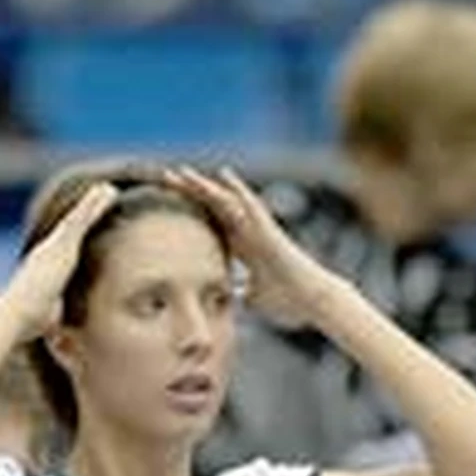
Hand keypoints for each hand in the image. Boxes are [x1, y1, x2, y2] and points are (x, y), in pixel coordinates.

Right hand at [6, 181, 118, 338]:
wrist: (18, 313)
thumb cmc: (28, 323)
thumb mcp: (46, 321)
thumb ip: (53, 322)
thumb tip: (57, 343)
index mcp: (46, 268)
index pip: (65, 249)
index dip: (74, 237)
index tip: (82, 228)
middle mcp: (50, 251)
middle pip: (72, 227)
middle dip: (85, 213)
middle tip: (100, 199)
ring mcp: (56, 245)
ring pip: (79, 217)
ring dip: (94, 202)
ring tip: (109, 190)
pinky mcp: (65, 243)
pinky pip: (83, 218)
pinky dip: (95, 204)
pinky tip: (109, 192)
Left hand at [162, 166, 336, 326]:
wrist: (311, 301)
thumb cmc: (286, 301)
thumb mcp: (252, 298)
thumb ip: (239, 294)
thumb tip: (227, 302)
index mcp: (241, 247)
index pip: (209, 224)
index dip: (188, 212)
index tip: (164, 203)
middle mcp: (248, 233)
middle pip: (213, 207)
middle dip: (190, 193)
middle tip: (165, 177)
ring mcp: (259, 230)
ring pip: (228, 202)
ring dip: (206, 187)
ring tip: (183, 173)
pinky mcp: (270, 231)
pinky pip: (253, 206)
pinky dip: (239, 190)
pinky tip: (224, 174)